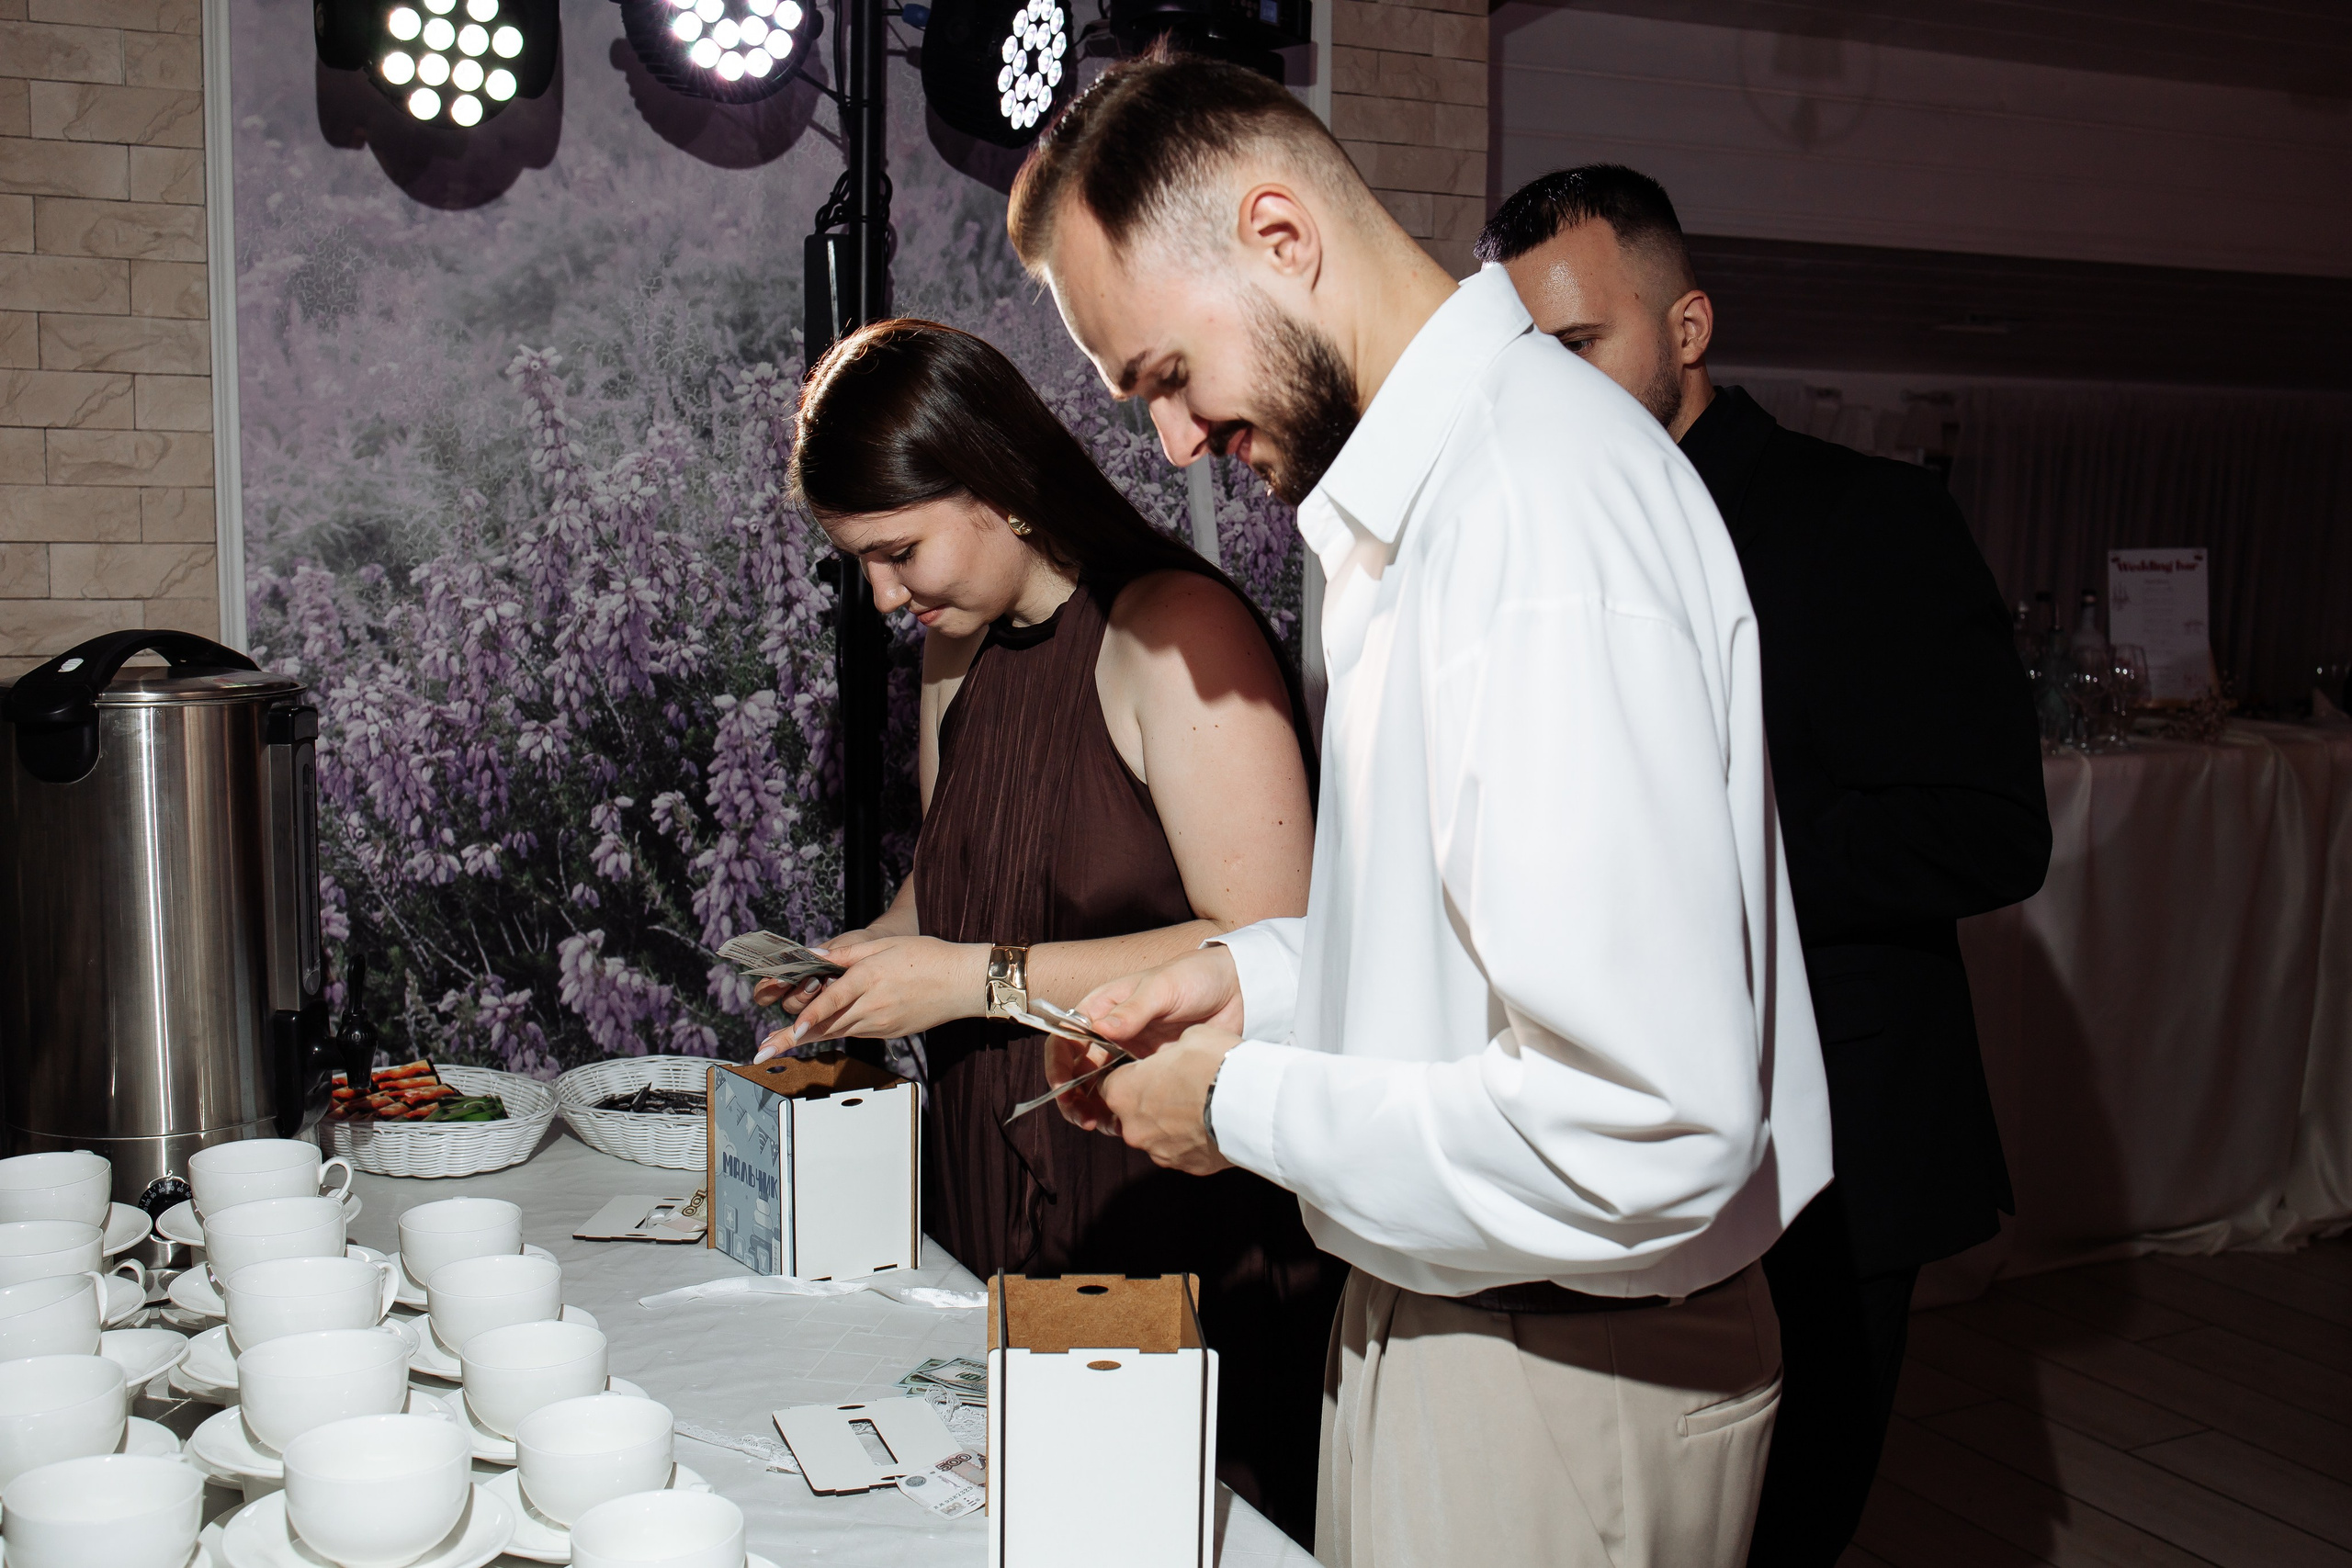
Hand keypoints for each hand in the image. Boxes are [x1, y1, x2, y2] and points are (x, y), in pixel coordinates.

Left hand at [755, 936, 986, 1057]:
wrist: (963, 983)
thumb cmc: (928, 957)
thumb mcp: (885, 946)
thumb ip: (847, 954)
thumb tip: (814, 956)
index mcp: (870, 979)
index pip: (833, 1002)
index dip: (810, 1017)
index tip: (791, 1032)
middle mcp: (873, 1006)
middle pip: (826, 1026)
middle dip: (793, 1038)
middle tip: (764, 1050)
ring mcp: (881, 1024)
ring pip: (837, 1032)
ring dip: (809, 1037)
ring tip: (778, 1043)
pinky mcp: (889, 1032)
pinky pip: (856, 1032)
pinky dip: (835, 1031)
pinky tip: (821, 1028)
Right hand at [1053, 948, 1244, 1130]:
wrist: (1237, 990)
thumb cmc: (1195, 976)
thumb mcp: (1163, 987)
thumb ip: (1133, 1010)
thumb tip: (1101, 1028)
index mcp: (1103, 1008)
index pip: (1066, 1038)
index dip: (1058, 1064)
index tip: (1064, 1087)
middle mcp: (1111, 1032)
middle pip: (1077, 1069)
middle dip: (1073, 1096)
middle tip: (1083, 1118)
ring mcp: (1131, 1053)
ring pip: (1100, 1086)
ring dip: (1094, 1107)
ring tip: (1101, 1126)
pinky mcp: (1152, 1071)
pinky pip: (1129, 1094)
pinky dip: (1122, 1110)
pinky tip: (1127, 1122)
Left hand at [1096, 1025, 1237, 1174]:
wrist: (1251, 1104)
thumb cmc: (1215, 1065)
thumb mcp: (1192, 1036)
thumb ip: (1172, 1048)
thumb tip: (1178, 1052)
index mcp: (1124, 1092)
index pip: (1110, 1083)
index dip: (1130, 1074)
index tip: (1148, 1069)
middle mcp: (1133, 1127)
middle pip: (1131, 1113)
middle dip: (1150, 1100)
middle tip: (1178, 1085)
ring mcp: (1158, 1151)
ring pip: (1155, 1134)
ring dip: (1170, 1122)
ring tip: (1201, 1105)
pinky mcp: (1185, 1166)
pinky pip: (1181, 1150)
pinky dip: (1192, 1139)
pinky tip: (1212, 1123)